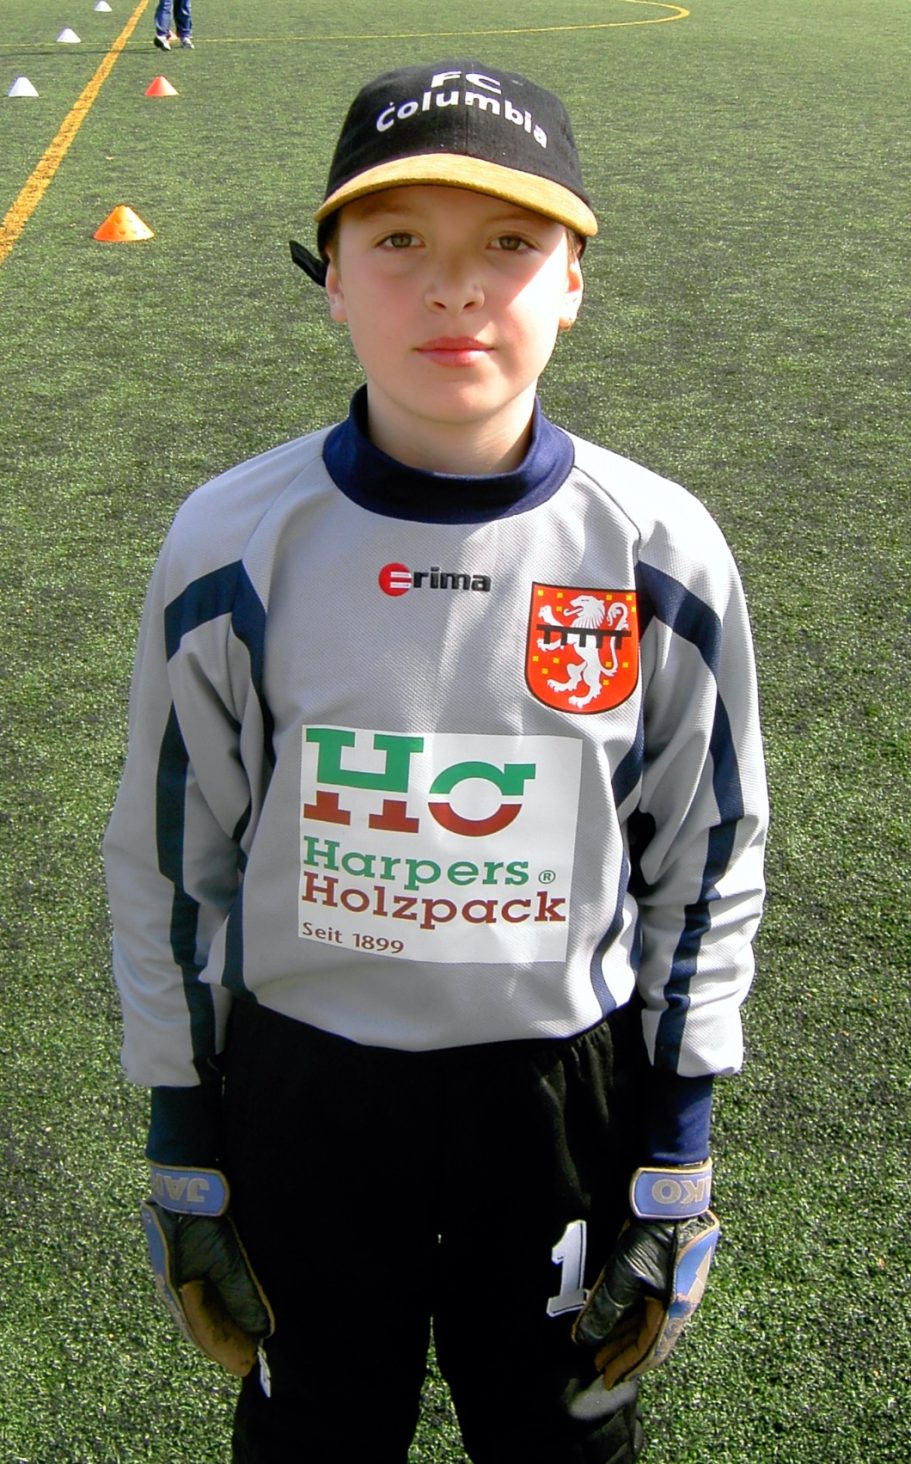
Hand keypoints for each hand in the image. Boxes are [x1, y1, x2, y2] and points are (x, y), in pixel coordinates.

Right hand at [141, 1165, 273, 1375]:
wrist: (184, 1178)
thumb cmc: (200, 1218)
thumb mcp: (224, 1258)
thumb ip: (241, 1294)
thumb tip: (258, 1330)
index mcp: (176, 1293)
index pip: (203, 1334)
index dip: (226, 1351)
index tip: (247, 1367)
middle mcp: (170, 1286)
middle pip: (201, 1323)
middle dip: (225, 1339)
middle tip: (249, 1354)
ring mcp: (174, 1270)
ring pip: (201, 1306)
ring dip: (222, 1320)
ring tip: (244, 1332)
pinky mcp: (181, 1255)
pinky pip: (201, 1289)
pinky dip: (218, 1301)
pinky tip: (230, 1301)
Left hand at [573, 1212, 718, 1388]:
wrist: (674, 1199)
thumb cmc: (651, 1238)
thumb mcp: (623, 1275)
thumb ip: (604, 1310)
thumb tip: (584, 1340)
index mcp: (674, 1313)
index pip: (648, 1352)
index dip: (626, 1366)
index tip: (607, 1379)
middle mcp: (682, 1306)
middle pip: (650, 1340)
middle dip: (623, 1353)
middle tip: (600, 1363)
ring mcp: (682, 1289)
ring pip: (651, 1323)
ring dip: (628, 1334)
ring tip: (605, 1342)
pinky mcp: (677, 1273)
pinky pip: (654, 1306)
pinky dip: (635, 1316)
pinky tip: (621, 1314)